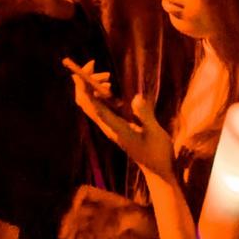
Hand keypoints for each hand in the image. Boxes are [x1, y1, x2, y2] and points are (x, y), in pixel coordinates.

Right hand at [59, 186, 157, 238]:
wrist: (154, 232)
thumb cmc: (148, 221)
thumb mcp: (137, 218)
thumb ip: (121, 220)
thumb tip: (100, 229)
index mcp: (105, 199)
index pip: (83, 192)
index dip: (73, 200)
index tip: (71, 212)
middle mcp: (98, 208)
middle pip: (75, 210)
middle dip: (67, 221)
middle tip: (62, 236)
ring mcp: (98, 221)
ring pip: (76, 225)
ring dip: (69, 234)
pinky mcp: (100, 234)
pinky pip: (82, 237)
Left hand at [66, 57, 173, 177]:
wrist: (158, 171)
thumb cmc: (158, 153)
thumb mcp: (156, 132)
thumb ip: (146, 115)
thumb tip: (137, 97)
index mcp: (115, 128)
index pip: (93, 106)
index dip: (83, 88)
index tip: (80, 73)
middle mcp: (108, 127)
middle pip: (86, 103)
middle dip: (86, 83)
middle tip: (96, 67)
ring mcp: (110, 127)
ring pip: (92, 105)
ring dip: (94, 88)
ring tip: (108, 76)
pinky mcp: (115, 127)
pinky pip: (100, 108)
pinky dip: (100, 95)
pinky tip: (110, 88)